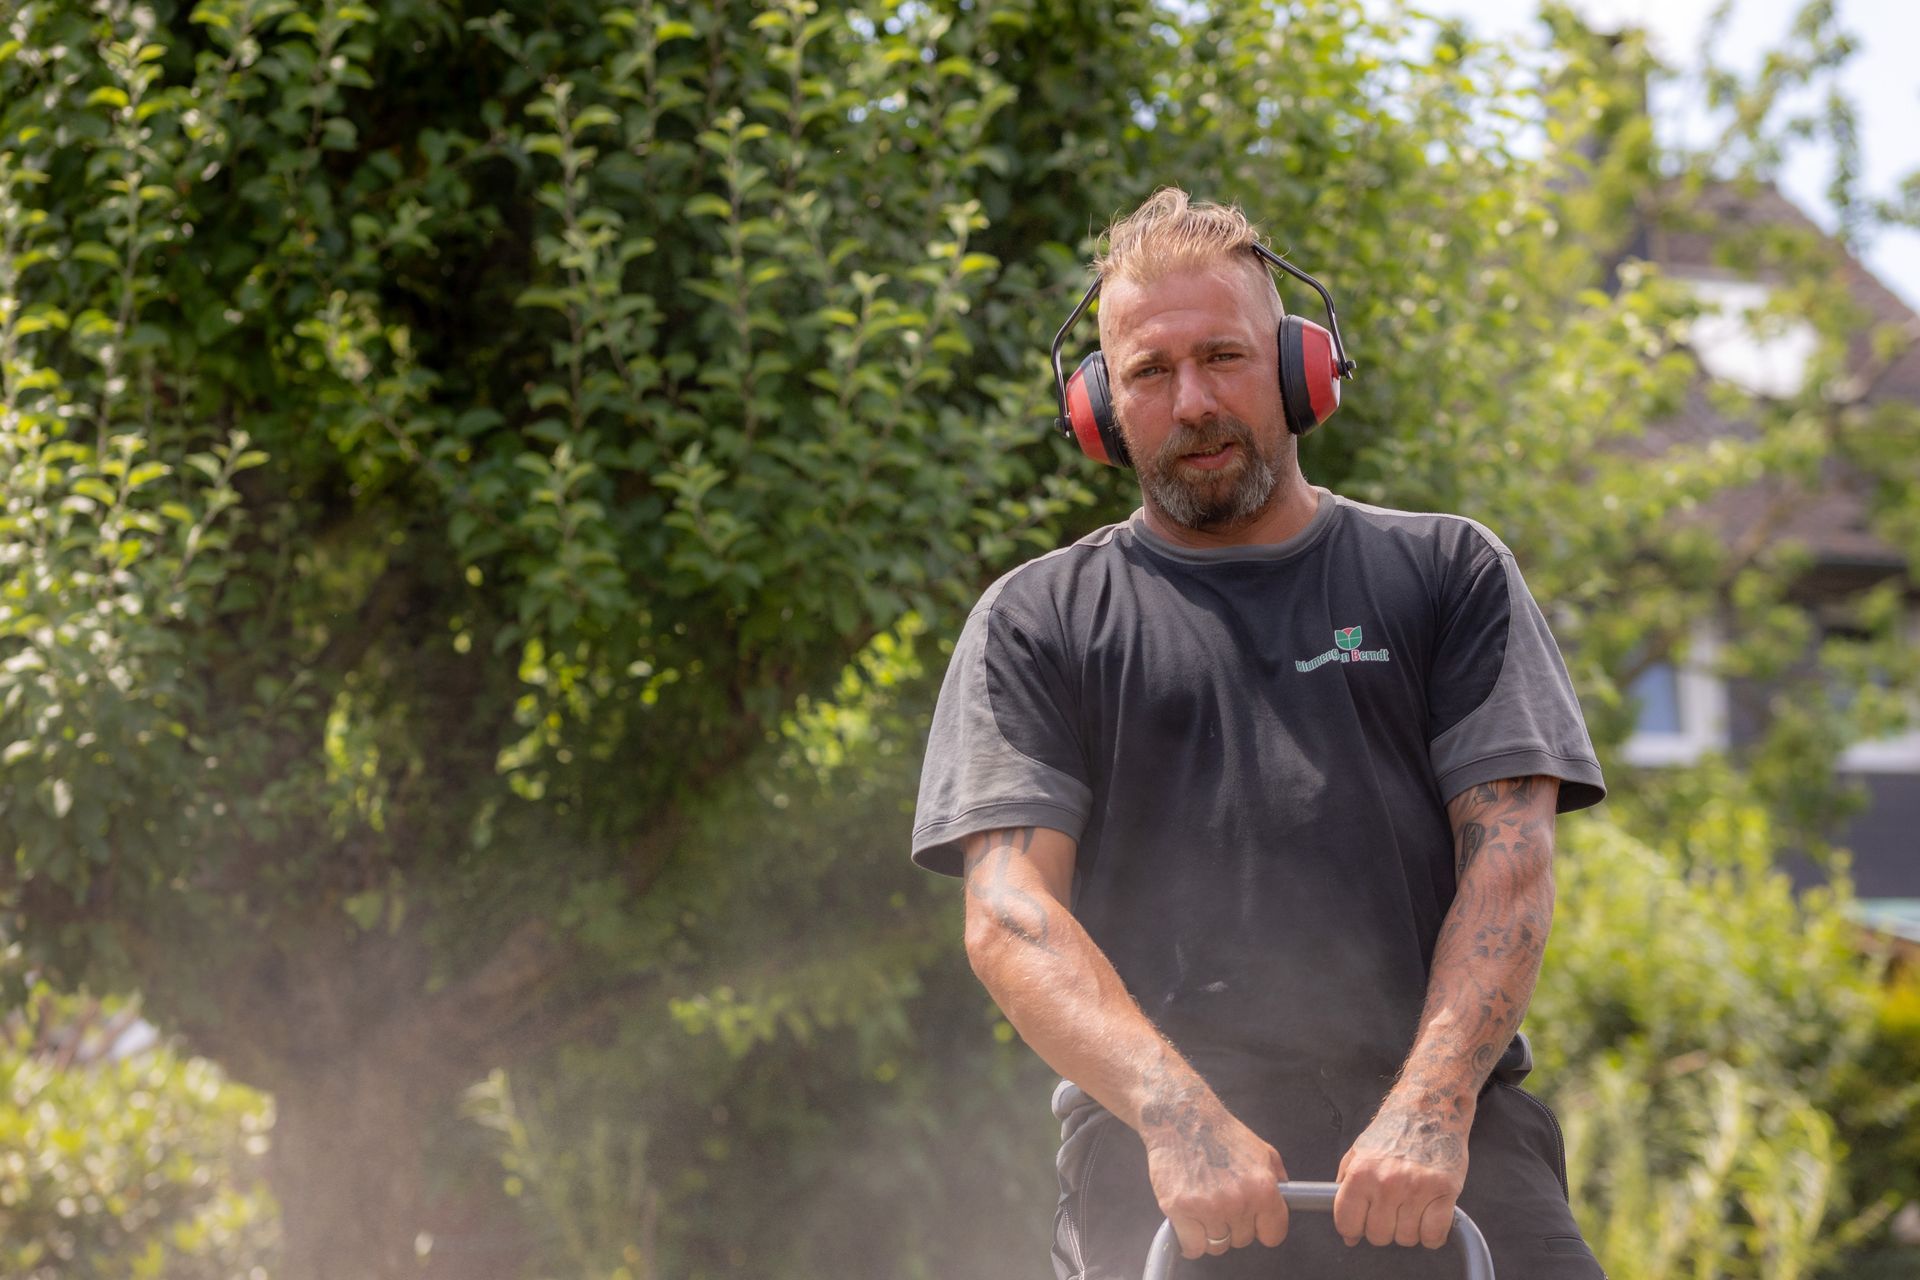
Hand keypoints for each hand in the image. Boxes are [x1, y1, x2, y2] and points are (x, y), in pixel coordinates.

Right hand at [1141, 1099, 1288, 1259]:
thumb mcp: (1261, 1151)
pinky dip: (1189, 1239)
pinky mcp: (1179, 1209)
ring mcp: (1208, 1206)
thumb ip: (1277, 1180)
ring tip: (1203, 1203)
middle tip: (1220, 1199)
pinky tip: (1188, 1218)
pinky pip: (1192, 1247)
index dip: (1262, 1228)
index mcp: (1262, 1188)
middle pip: (1242, 1240)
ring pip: (1217, 1246)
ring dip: (1210, 1231)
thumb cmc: (1220, 1133)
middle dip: (1233, 1224)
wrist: (1180, 1117)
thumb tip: (1288, 1202)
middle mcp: (1238, 1200)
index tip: (1253, 1221)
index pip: (1273, 1235)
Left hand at [1333, 1096, 1469, 1250]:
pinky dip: (1432, 1233)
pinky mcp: (1445, 1191)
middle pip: (1378, 1236)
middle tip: (1391, 1208)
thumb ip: (1346, 1191)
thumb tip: (1347, 1235)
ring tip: (1411, 1202)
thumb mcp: (1358, 1153)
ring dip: (1409, 1228)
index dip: (1353, 1228)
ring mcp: (1417, 1188)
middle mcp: (1387, 1182)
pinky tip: (1429, 1213)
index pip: (1347, 1223)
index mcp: (1361, 1172)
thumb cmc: (1394, 1130)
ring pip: (1407, 1239)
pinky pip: (1434, 1236)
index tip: (1360, 1223)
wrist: (1430, 1108)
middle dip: (1383, 1228)